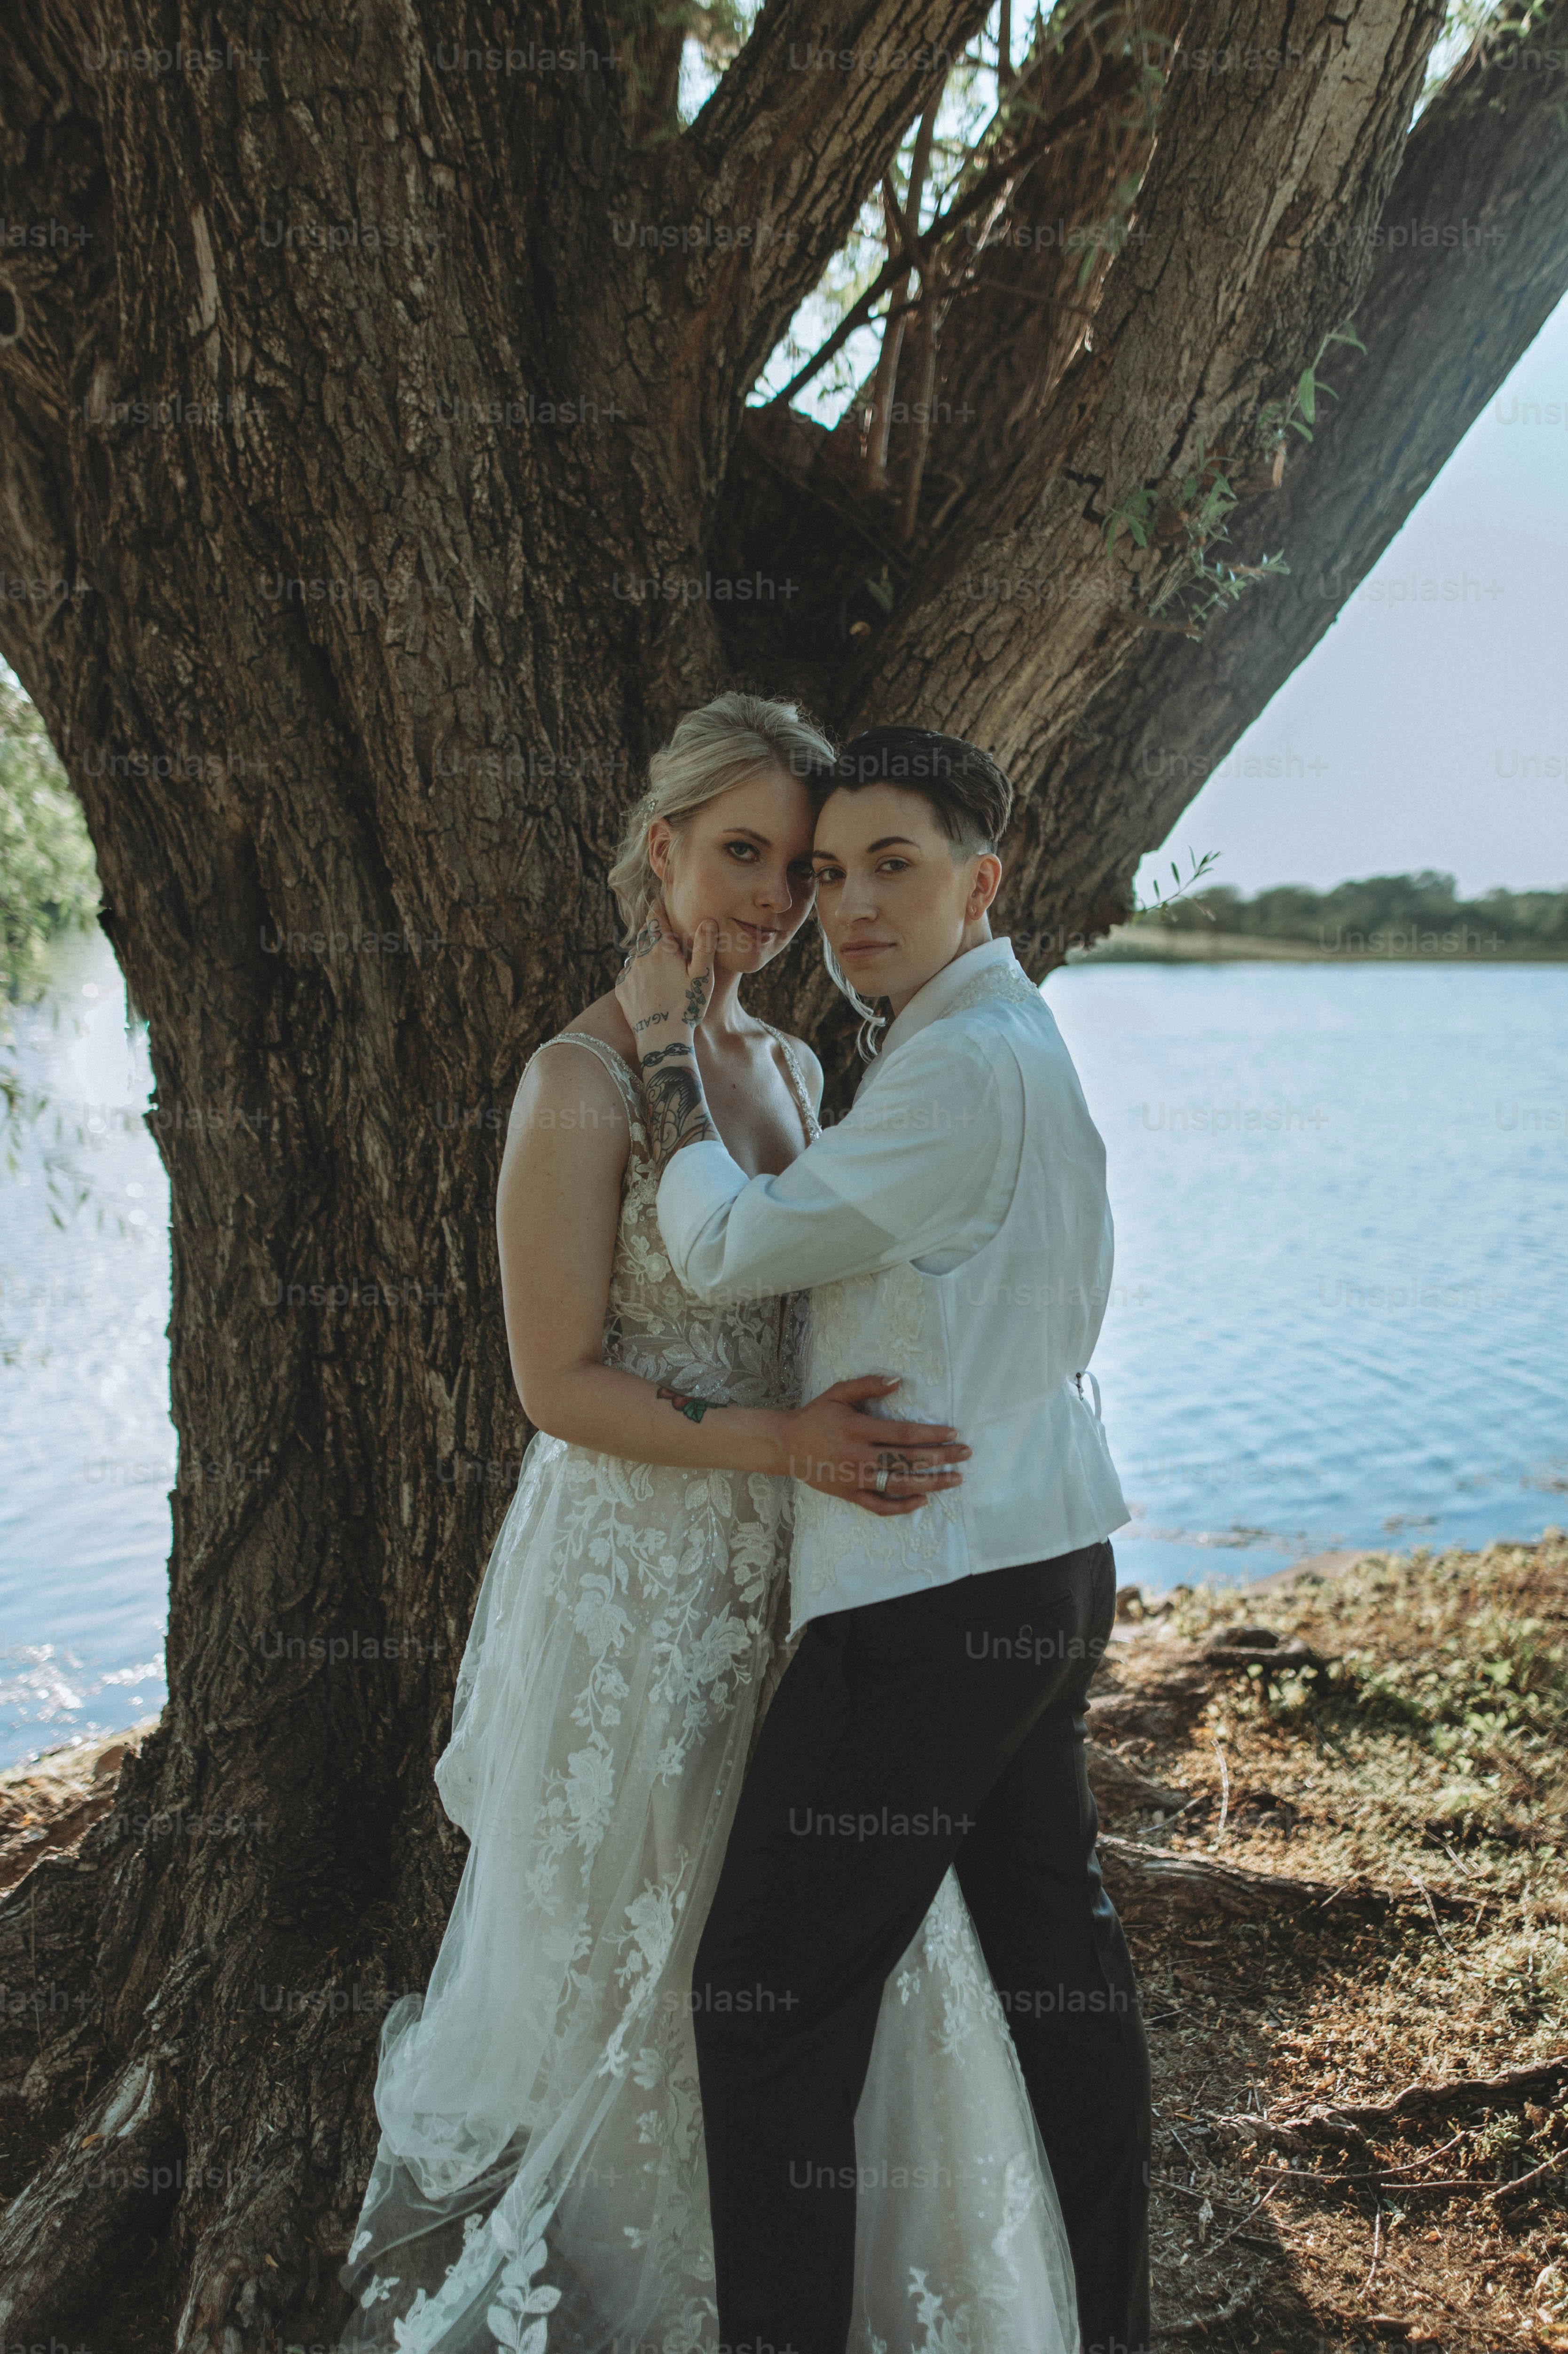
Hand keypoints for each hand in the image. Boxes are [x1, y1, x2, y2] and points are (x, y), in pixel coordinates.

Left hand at [614, 906, 716, 1050]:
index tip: (661, 901)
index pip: (655, 916)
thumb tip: (707, 920)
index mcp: (662, 949)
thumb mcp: (703, 976)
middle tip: (666, 937)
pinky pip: (628, 972)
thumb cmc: (687, 1007)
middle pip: (645, 934)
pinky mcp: (621, 988)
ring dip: (646, 954)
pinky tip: (650, 984)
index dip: (658, 907)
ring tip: (660, 966)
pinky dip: (637, 973)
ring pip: (636, 954)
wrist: (661, 1039)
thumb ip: (704, 946)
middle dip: (654, 932)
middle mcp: (640, 956)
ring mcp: (628, 972)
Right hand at [781, 1376, 970, 1517]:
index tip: (953, 1433)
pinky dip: (902, 1507)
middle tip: (965, 1454)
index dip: (930, 1435)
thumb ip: (868, 1385)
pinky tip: (923, 1500)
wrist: (786, 1445)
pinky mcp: (849, 1495)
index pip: (902, 1435)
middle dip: (941, 1457)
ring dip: (931, 1483)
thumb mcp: (838, 1393)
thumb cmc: (816, 1416)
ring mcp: (855, 1479)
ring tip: (955, 1479)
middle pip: (907, 1460)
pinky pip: (880, 1506)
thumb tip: (898, 1381)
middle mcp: (859, 1456)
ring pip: (899, 1485)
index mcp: (858, 1429)